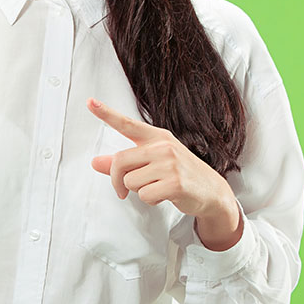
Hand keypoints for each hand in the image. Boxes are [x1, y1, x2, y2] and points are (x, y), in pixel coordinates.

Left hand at [87, 97, 241, 248]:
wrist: (213, 191)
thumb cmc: (180, 174)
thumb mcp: (152, 163)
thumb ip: (123, 162)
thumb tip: (95, 162)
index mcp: (157, 137)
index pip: (127, 124)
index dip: (106, 114)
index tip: (90, 102)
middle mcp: (163, 146)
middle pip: (119, 162)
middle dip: (116, 180)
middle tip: (122, 190)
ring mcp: (170, 164)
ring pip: (130, 182)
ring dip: (139, 191)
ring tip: (157, 188)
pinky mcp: (175, 183)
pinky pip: (144, 195)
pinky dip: (150, 201)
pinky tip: (164, 196)